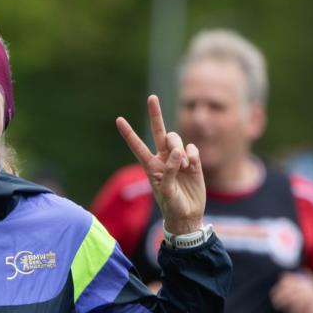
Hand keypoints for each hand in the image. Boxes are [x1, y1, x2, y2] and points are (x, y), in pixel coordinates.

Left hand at [116, 95, 205, 234]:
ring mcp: (178, 158)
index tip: (119, 119)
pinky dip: (192, 155)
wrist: (188, 215)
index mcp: (150, 166)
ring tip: (184, 167)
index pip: (137, 146)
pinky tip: (192, 167)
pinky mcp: (193, 161)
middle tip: (152, 97)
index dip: (129, 133)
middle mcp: (163, 158)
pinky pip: (192, 148)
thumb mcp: (167, 192)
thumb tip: (177, 152)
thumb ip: (169, 171)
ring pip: (177, 140)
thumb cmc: (172, 206)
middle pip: (158, 132)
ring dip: (180, 150)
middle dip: (155, 114)